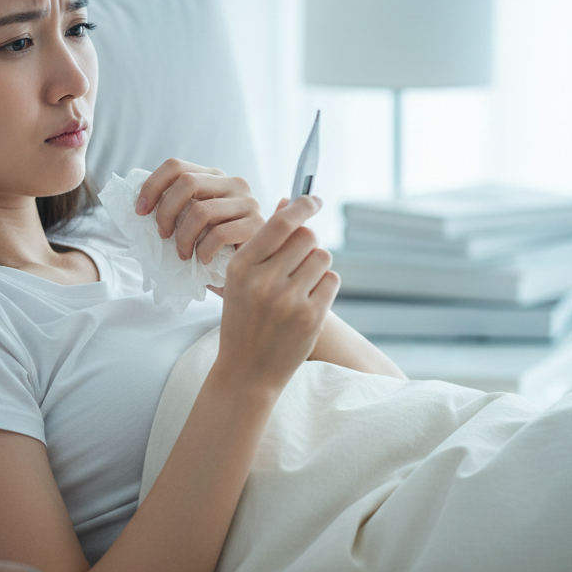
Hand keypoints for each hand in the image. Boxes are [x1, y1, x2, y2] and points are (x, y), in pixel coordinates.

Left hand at [135, 158, 263, 263]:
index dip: (152, 185)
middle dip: (166, 211)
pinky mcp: (257, 225)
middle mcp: (233, 182)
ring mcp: (248, 202)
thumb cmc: (215, 248)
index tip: (140, 211)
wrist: (249, 272)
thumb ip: (176, 209)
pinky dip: (203, 250)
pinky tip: (202, 260)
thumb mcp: (192, 223)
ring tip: (182, 254)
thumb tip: (141, 206)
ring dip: (183, 237)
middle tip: (162, 235)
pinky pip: (219, 234)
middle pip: (187, 181)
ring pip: (201, 210)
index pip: (175, 165)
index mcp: (214, 176)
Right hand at [213, 195, 339, 393]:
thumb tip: (289, 202)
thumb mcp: (242, 280)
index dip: (301, 205)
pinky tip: (308, 301)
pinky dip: (324, 286)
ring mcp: (288, 300)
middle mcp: (263, 281)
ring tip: (301, 284)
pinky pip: (331, 280)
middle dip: (308, 243)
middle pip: (306, 237)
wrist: (247, 372)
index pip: (280, 224)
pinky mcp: (310, 317)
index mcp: (241, 267)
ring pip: (322, 257)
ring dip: (317, 265)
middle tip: (299, 259)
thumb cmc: (244, 320)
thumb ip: (265, 242)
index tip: (314, 199)